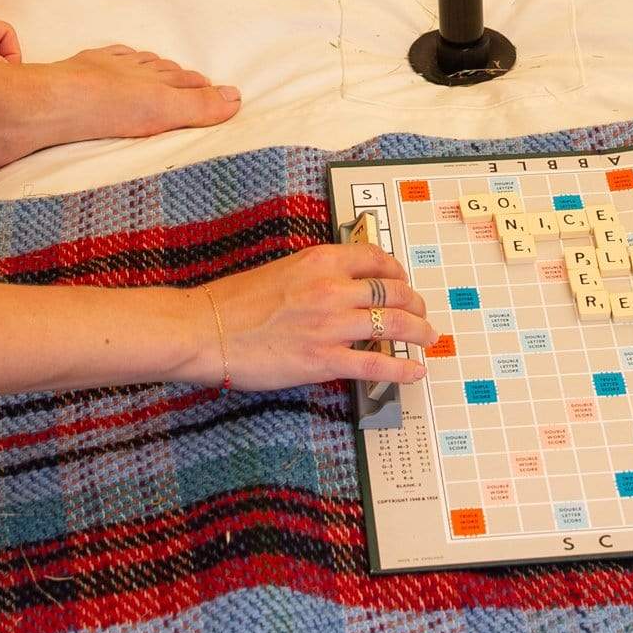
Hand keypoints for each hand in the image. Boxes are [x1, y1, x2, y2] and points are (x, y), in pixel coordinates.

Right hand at [201, 243, 431, 393]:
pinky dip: (402, 369)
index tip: (403, 281)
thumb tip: (342, 288)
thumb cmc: (233, 302)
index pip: (376, 259)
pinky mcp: (324, 359)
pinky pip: (376, 364)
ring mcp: (331, 325)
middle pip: (393, 292)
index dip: (398, 272)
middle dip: (414, 304)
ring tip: (427, 338)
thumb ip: (315, 276)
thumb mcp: (281, 271)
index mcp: (320, 261)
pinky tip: (416, 372)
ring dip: (419, 332)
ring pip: (394, 325)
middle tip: (421, 313)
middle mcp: (332, 289)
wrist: (205, 330)